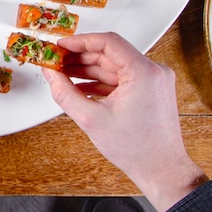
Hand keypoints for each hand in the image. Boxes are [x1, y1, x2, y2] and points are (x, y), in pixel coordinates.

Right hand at [42, 32, 207, 211]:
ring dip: (88, 69)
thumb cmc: (138, 149)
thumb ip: (64, 92)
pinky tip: (80, 86)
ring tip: (64, 73)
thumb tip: (50, 74)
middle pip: (110, 53)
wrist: (161, 169)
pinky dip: (100, 80)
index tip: (62, 45)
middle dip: (80, 56)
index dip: (80, 41)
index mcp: (144, 73)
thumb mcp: (91, 119)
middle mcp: (154, 72)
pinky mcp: (150, 90)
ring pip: (114, 65)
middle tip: (57, 60)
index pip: (108, 42)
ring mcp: (153, 81)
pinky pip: (120, 78)